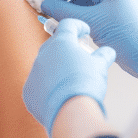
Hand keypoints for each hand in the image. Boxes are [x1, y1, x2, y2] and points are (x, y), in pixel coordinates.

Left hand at [23, 18, 116, 135]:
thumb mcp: (100, 66)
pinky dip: (47, 86)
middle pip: (54, 45)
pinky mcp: (28, 91)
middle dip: (66, 47)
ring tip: (70, 78)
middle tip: (78, 54)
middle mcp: (43, 55)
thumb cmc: (86, 84)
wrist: (70, 112)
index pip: (67, 25)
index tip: (85, 31)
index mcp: (61, 43)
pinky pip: (38, 84)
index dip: (78, 26)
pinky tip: (59, 94)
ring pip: (45, 65)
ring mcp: (34, 73)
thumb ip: (103, 55)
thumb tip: (108, 51)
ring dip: (56, 68)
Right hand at [29, 0, 137, 83]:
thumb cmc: (124, 37)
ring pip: (83, 4)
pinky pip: (89, 15)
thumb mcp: (91, 22)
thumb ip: (65, 11)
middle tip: (37, 5)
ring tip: (46, 16)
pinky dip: (75, 18)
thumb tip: (44, 4)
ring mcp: (114, 8)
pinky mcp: (113, 22)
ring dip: (65, 9)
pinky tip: (62, 25)